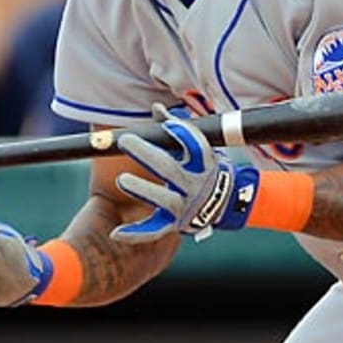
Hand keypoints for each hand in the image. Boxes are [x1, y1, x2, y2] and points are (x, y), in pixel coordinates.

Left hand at [114, 104, 259, 242]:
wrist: (226, 205)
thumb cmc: (206, 169)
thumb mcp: (198, 150)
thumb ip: (176, 128)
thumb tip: (156, 109)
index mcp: (204, 165)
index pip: (196, 147)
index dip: (182, 134)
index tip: (165, 122)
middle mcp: (195, 186)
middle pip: (170, 170)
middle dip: (147, 155)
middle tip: (126, 141)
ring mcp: (185, 207)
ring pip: (164, 200)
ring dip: (143, 190)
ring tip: (122, 180)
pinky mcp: (174, 224)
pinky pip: (154, 231)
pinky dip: (135, 233)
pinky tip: (116, 233)